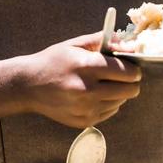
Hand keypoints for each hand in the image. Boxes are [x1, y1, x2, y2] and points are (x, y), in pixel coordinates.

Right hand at [22, 32, 141, 128]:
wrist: (28, 86)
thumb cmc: (54, 61)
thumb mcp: (75, 44)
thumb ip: (103, 40)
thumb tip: (128, 43)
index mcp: (87, 67)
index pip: (127, 71)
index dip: (134, 68)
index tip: (132, 66)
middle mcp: (88, 90)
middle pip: (130, 90)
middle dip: (131, 81)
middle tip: (123, 76)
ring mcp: (86, 109)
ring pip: (121, 101)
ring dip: (119, 92)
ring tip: (104, 84)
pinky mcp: (84, 121)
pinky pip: (110, 112)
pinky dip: (109, 103)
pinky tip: (95, 95)